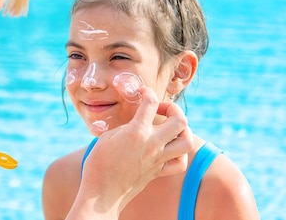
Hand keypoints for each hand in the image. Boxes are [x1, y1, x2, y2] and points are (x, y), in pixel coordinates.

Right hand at [65, 86, 192, 219]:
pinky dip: (179, 154)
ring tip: (169, 128)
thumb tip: (138, 122)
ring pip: (187, 141)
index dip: (147, 92)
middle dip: (173, 109)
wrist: (101, 193)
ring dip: (182, 130)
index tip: (142, 93)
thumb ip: (127, 126)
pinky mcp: (158, 172)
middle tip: (160, 110)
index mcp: (136, 132)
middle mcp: (152, 144)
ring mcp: (158, 159)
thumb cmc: (98, 163)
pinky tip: (168, 149)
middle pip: (180, 120)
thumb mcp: (108, 136)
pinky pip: (180, 163)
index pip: (151, 102)